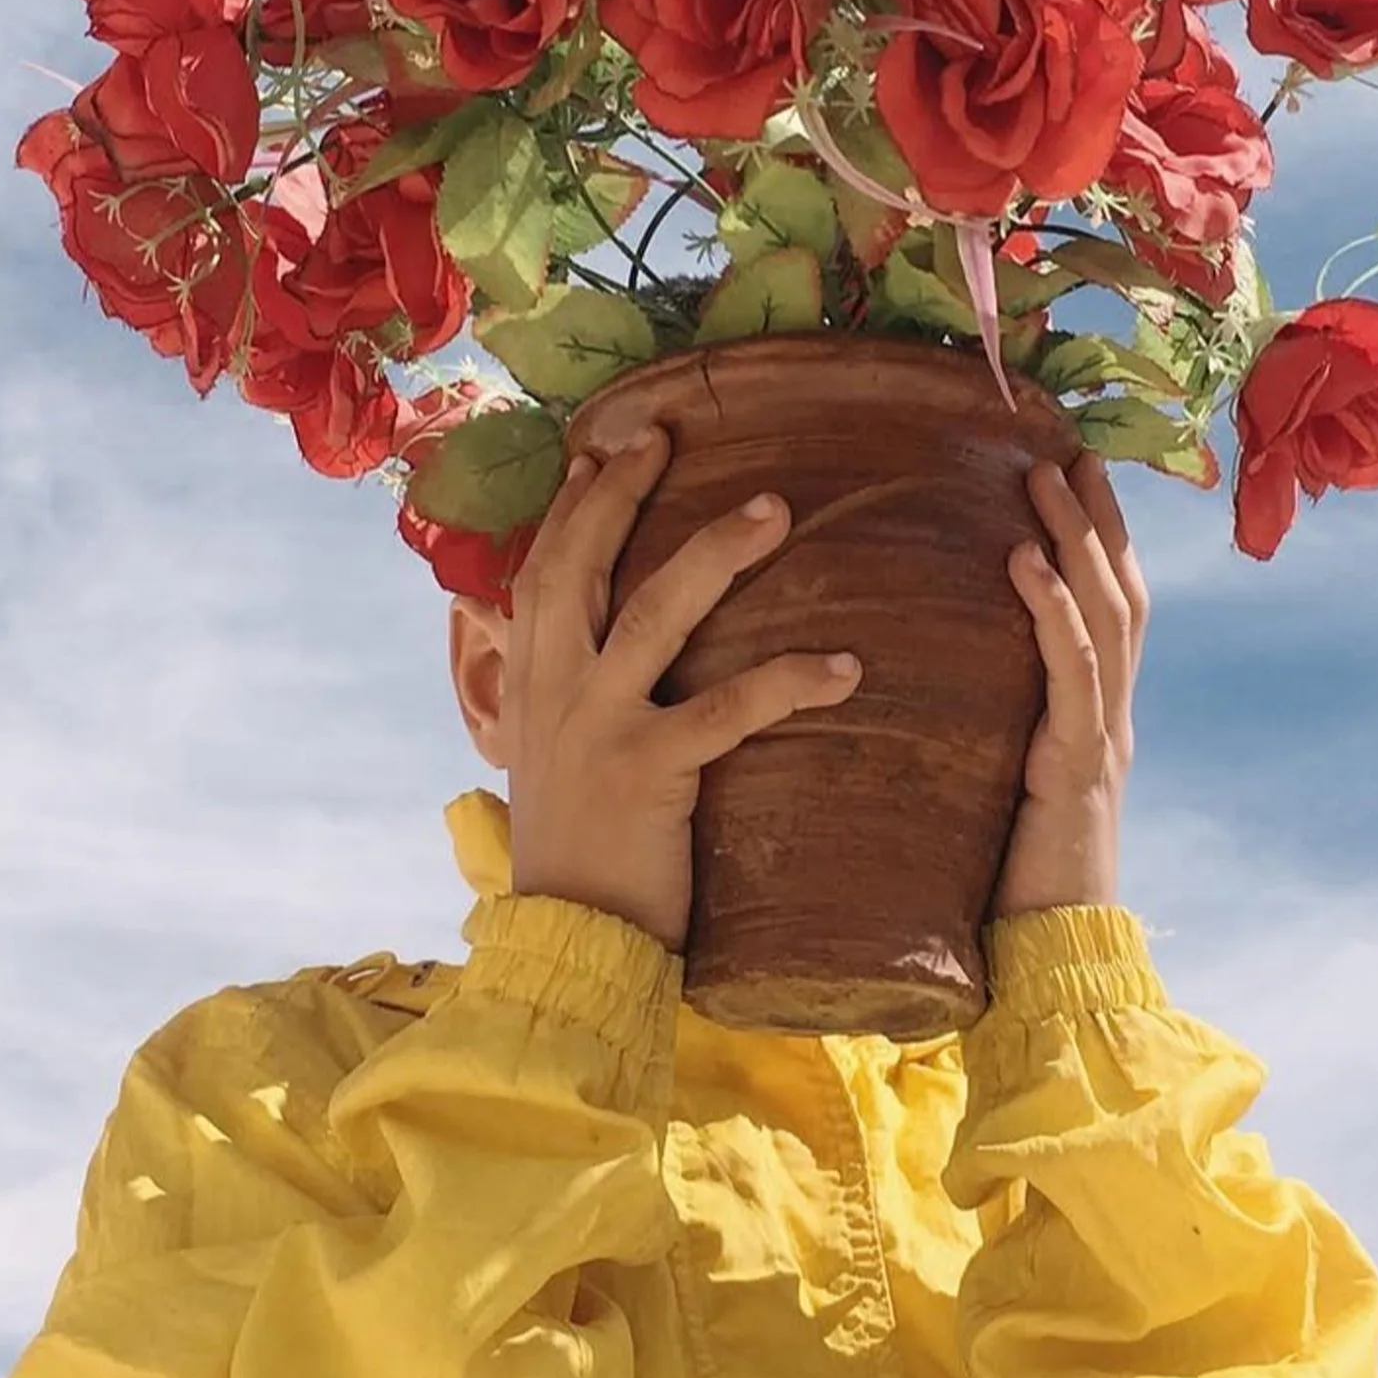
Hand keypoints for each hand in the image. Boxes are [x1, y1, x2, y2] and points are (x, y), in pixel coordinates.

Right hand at [501, 424, 862, 952]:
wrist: (568, 942)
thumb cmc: (575, 855)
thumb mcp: (547, 761)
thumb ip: (560, 698)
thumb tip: (576, 648)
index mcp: (530, 684)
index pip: (542, 569)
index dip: (572, 506)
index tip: (602, 448)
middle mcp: (555, 692)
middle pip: (583, 565)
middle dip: (624, 493)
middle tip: (669, 435)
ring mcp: (598, 727)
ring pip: (655, 614)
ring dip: (716, 553)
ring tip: (775, 508)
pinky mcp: (649, 773)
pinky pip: (727, 712)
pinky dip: (788, 682)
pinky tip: (847, 666)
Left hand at [995, 453, 1146, 920]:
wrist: (1050, 965)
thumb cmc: (1010, 885)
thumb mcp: (1001, 789)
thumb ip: (988, 735)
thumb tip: (932, 684)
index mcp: (1094, 721)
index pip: (1108, 610)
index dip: (1099, 539)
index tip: (1074, 471)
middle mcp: (1111, 720)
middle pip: (1119, 594)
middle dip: (1096, 518)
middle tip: (1065, 447)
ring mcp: (1103, 740)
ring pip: (1105, 619)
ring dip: (1076, 539)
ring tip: (1044, 476)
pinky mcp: (1078, 767)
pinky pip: (1072, 674)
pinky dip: (1052, 612)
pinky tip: (1025, 562)